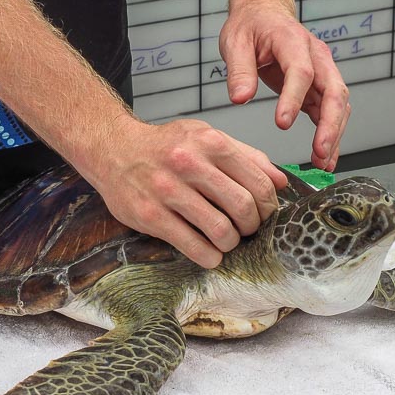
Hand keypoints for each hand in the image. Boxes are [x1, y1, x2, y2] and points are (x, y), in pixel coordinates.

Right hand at [87, 118, 287, 268]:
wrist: (113, 149)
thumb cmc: (165, 145)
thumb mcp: (207, 137)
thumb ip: (246, 155)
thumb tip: (281, 181)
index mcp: (210, 143)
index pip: (258, 183)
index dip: (269, 206)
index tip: (264, 214)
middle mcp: (190, 164)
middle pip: (243, 208)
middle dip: (252, 226)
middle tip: (246, 229)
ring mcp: (168, 191)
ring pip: (220, 231)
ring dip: (231, 243)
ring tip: (227, 241)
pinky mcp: (150, 215)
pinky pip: (193, 246)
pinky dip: (209, 256)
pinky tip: (209, 253)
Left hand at [219, 0, 350, 170]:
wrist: (264, 13)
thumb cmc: (250, 26)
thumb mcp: (235, 42)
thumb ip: (239, 71)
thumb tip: (240, 98)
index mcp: (293, 41)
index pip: (301, 71)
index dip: (294, 98)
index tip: (282, 123)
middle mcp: (316, 56)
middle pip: (334, 91)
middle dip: (330, 125)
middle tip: (320, 152)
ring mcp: (322, 72)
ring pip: (338, 105)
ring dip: (334, 134)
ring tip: (324, 163)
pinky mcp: (319, 87)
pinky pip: (331, 112)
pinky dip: (330, 134)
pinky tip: (324, 156)